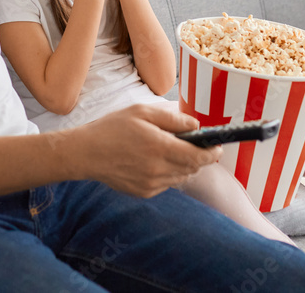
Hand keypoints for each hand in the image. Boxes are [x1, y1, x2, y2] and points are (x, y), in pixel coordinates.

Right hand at [70, 104, 220, 197]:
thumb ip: (172, 119)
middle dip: (199, 158)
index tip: (217, 147)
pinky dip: (168, 173)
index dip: (212, 153)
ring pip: (181, 177)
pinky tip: (155, 161)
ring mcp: (150, 184)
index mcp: (159, 146)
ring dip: (184, 165)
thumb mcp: (142, 112)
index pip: (197, 156)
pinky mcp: (143, 192)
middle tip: (197, 146)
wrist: (86, 153)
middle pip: (192, 168)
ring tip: (172, 151)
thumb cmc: (113, 128)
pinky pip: (166, 184)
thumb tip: (196, 125)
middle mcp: (157, 169)